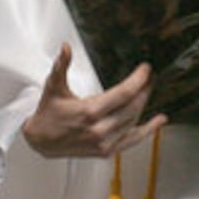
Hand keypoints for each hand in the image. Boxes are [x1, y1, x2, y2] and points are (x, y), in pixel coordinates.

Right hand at [22, 43, 166, 157]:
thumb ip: (61, 65)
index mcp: (89, 112)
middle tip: (150, 77)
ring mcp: (104, 142)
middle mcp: (99, 129)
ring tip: (149, 89)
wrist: (40, 141)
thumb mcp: (53, 86)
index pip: (124, 93)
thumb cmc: (48, 114)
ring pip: (134, 121)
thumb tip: (65, 47)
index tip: (145, 69)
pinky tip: (159, 121)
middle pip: (133, 107)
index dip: (138, 79)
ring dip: (144, 104)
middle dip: (144, 89)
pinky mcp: (106, 151)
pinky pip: (132, 140)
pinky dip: (148, 131)